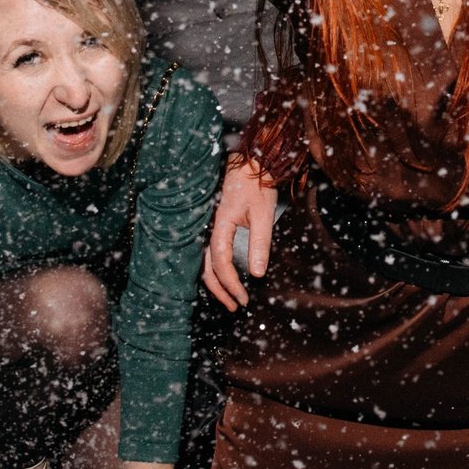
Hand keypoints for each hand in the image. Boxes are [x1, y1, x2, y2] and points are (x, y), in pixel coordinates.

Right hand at [201, 159, 277, 310]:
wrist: (250, 161)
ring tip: (229, 298)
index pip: (221, 263)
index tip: (243, 299)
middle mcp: (211, 229)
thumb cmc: (257, 185)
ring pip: (204, 262)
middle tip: (235, 307)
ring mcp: (210, 227)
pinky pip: (208, 253)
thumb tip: (256, 274)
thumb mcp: (263, 214)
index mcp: (220, 226)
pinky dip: (214, 270)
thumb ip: (259, 244)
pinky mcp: (215, 225)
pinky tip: (223, 277)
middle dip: (220, 291)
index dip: (230, 284)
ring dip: (215, 283)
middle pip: (207, 268)